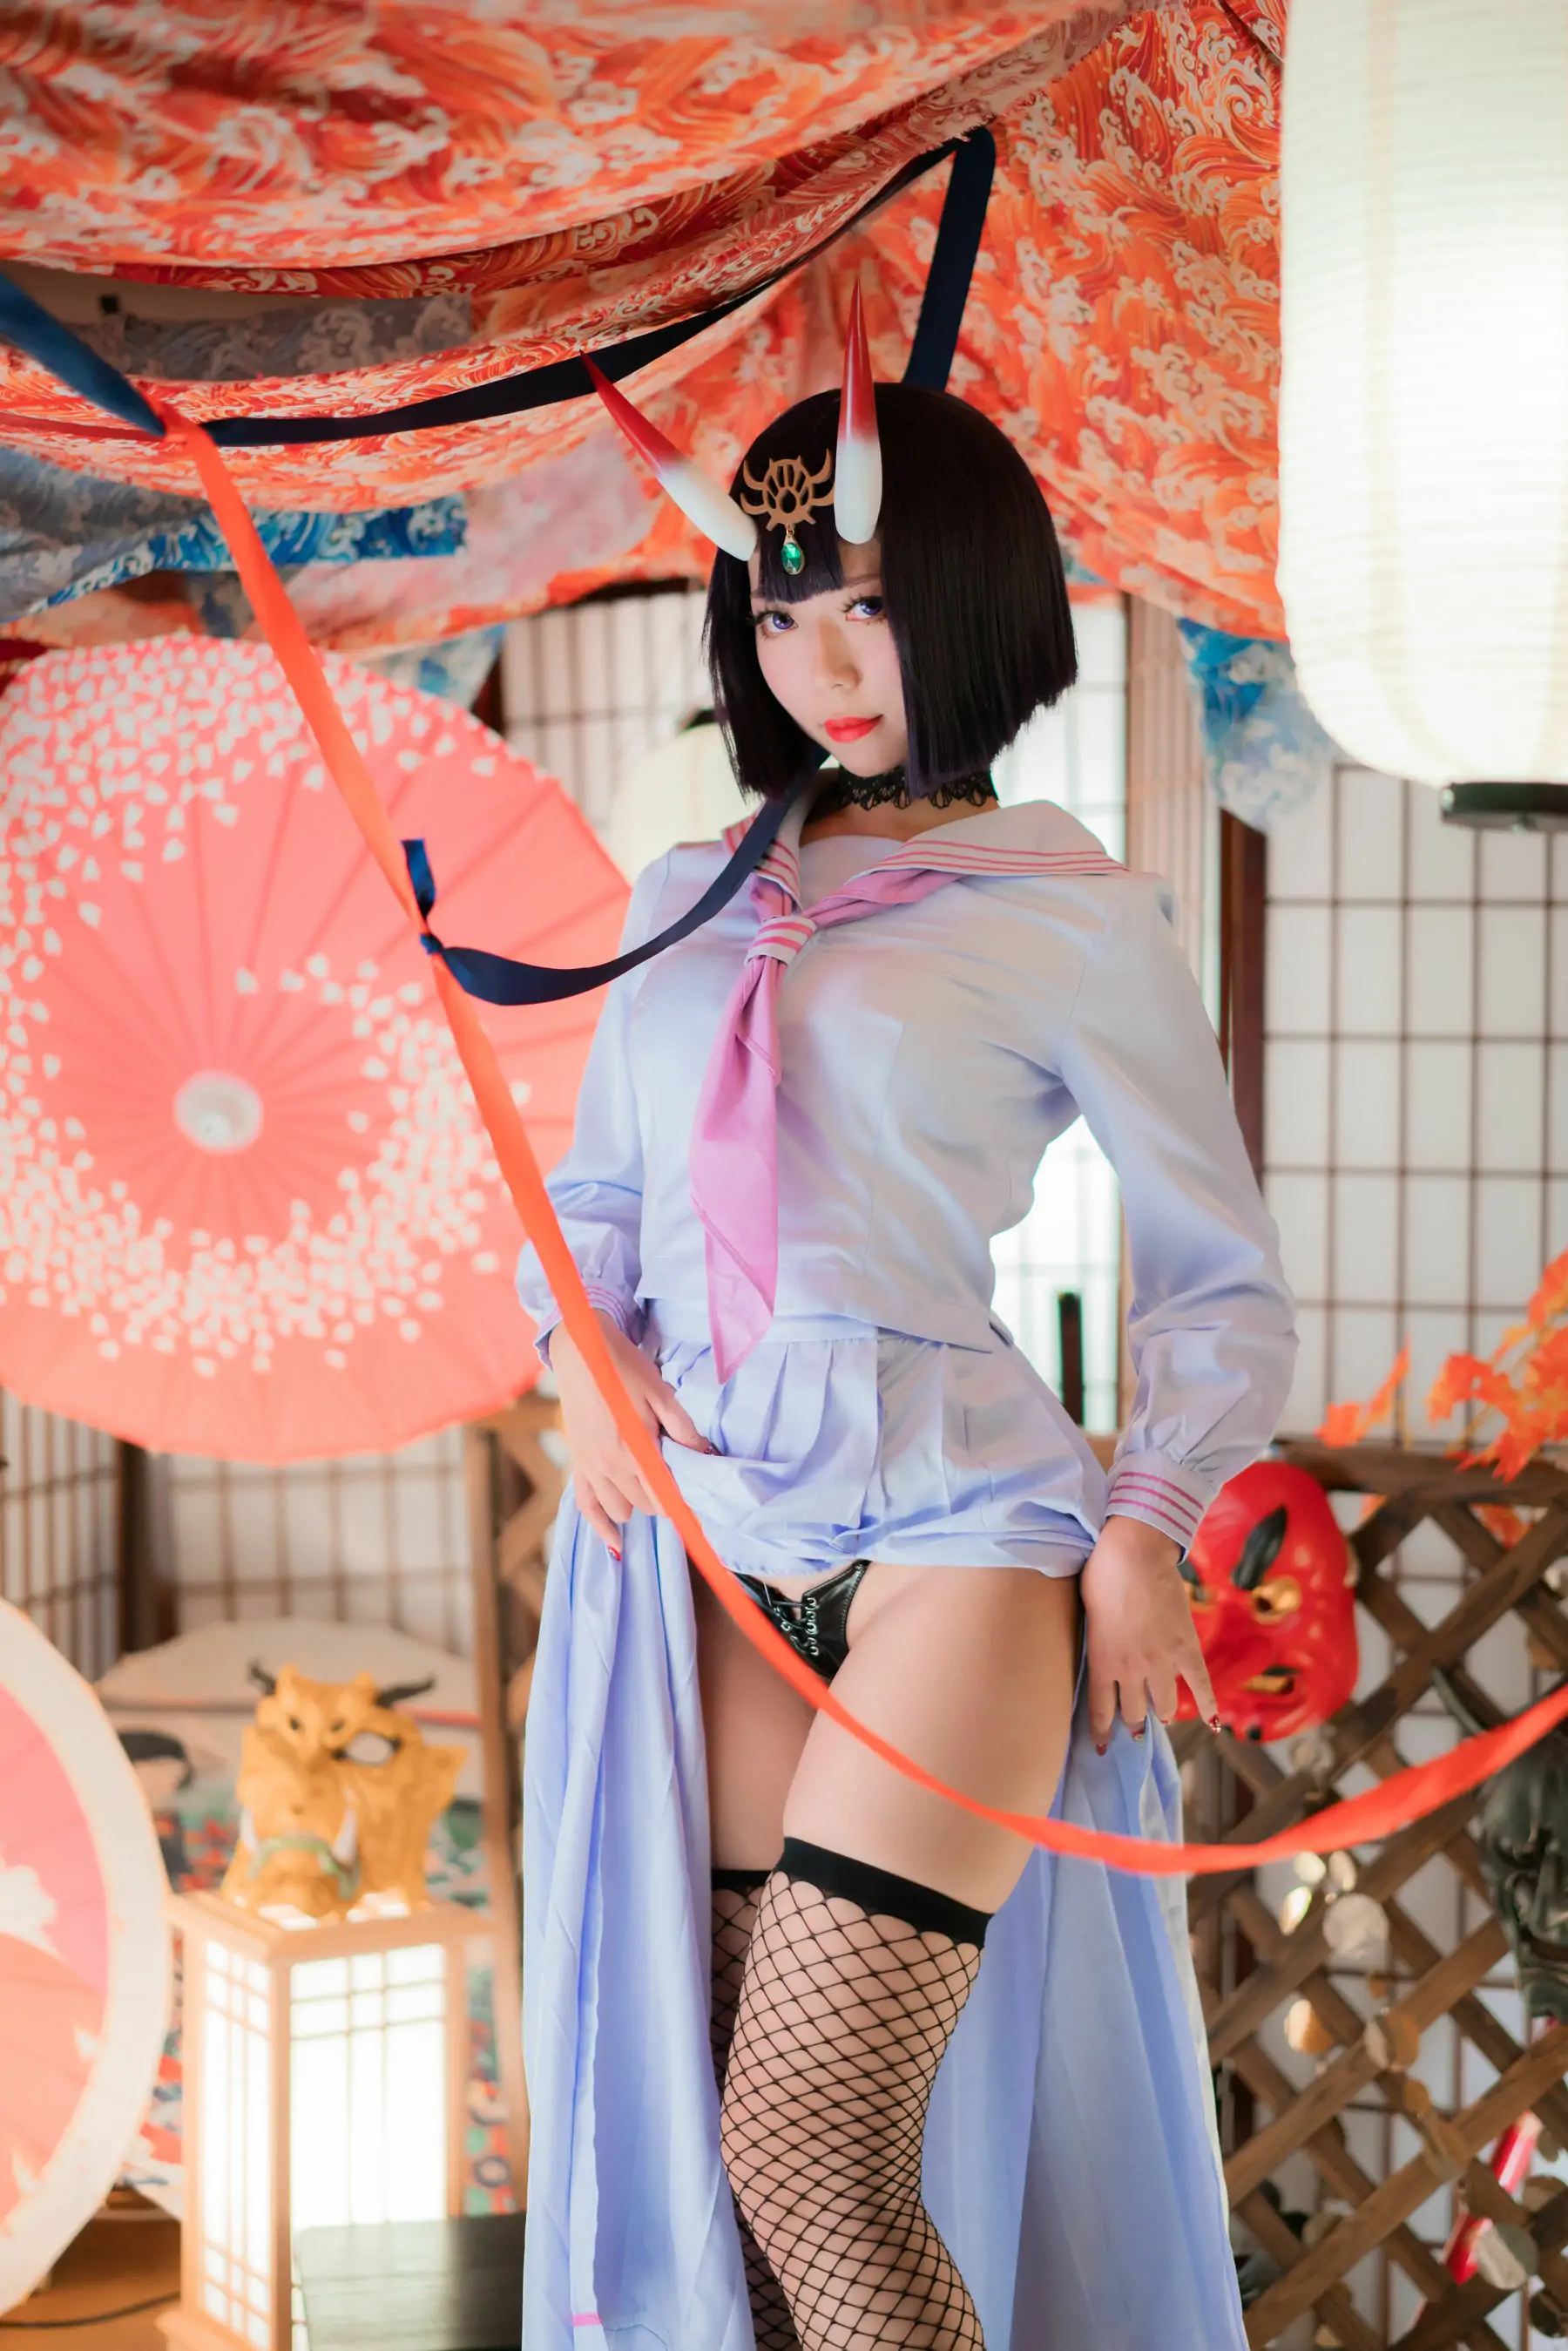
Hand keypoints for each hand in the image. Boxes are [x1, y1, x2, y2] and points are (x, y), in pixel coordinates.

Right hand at [550, 1309, 711, 1552]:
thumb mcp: (661, 1393)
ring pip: (619, 1510)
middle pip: (645, 1505)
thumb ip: (682, 1428)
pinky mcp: (576, 1464)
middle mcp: (610, 1466)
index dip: (680, 1501)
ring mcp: (589, 1468)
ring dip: (635, 1504)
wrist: (580, 1352)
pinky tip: (614, 1542)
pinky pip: (586, 1506)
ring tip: (646, 1487)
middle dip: (661, 1498)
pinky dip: (601, 1525)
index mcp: (634, 1449)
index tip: (694, 1501)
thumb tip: (704, 1455)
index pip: (663, 1495)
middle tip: (672, 1479)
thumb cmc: (624, 1368)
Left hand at [1081, 1513, 1217, 1747]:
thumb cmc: (1100, 1576)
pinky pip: (1200, 1686)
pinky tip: (1211, 1722)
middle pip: (1133, 1711)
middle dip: (1133, 1720)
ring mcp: (1161, 1662)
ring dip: (1161, 1711)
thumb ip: (1098, 1641)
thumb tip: (1104, 1649)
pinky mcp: (1186, 1649)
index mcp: (1102, 1662)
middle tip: (1135, 1724)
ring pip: (1163, 1705)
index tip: (1104, 1746)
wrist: (1134, 1555)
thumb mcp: (1088, 1615)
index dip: (1102, 1731)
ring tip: (1160, 1712)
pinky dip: (1206, 1705)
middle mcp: (1130, 1670)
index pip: (1101, 1710)